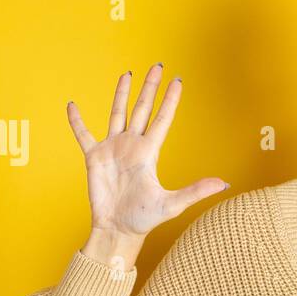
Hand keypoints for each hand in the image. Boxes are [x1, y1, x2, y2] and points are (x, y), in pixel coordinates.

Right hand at [67, 63, 228, 239]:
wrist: (118, 229)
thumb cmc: (144, 219)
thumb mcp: (172, 204)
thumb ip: (196, 191)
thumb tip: (224, 184)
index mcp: (150, 152)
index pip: (162, 119)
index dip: (170, 100)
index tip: (177, 81)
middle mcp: (132, 145)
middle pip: (142, 109)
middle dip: (149, 88)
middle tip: (156, 66)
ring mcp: (113, 149)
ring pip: (117, 114)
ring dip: (121, 94)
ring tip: (126, 74)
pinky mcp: (94, 157)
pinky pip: (83, 134)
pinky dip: (77, 121)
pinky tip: (72, 105)